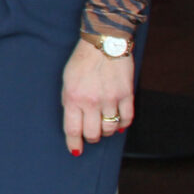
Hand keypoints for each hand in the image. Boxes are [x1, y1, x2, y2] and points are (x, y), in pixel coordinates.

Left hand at [61, 39, 134, 155]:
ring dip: (106, 132)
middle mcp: (91, 101)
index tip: (75, 150)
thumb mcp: (67, 81)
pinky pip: (127, 118)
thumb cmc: (82, 61)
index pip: (73, 130)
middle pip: (93, 134)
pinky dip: (122, 125)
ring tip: (103, 126)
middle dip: (91, 138)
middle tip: (90, 134)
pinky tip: (118, 123)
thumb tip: (74, 122)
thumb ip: (69, 102)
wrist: (103, 42)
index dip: (74, 144)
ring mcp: (110, 98)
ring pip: (110, 129)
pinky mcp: (126, 94)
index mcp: (73, 97)